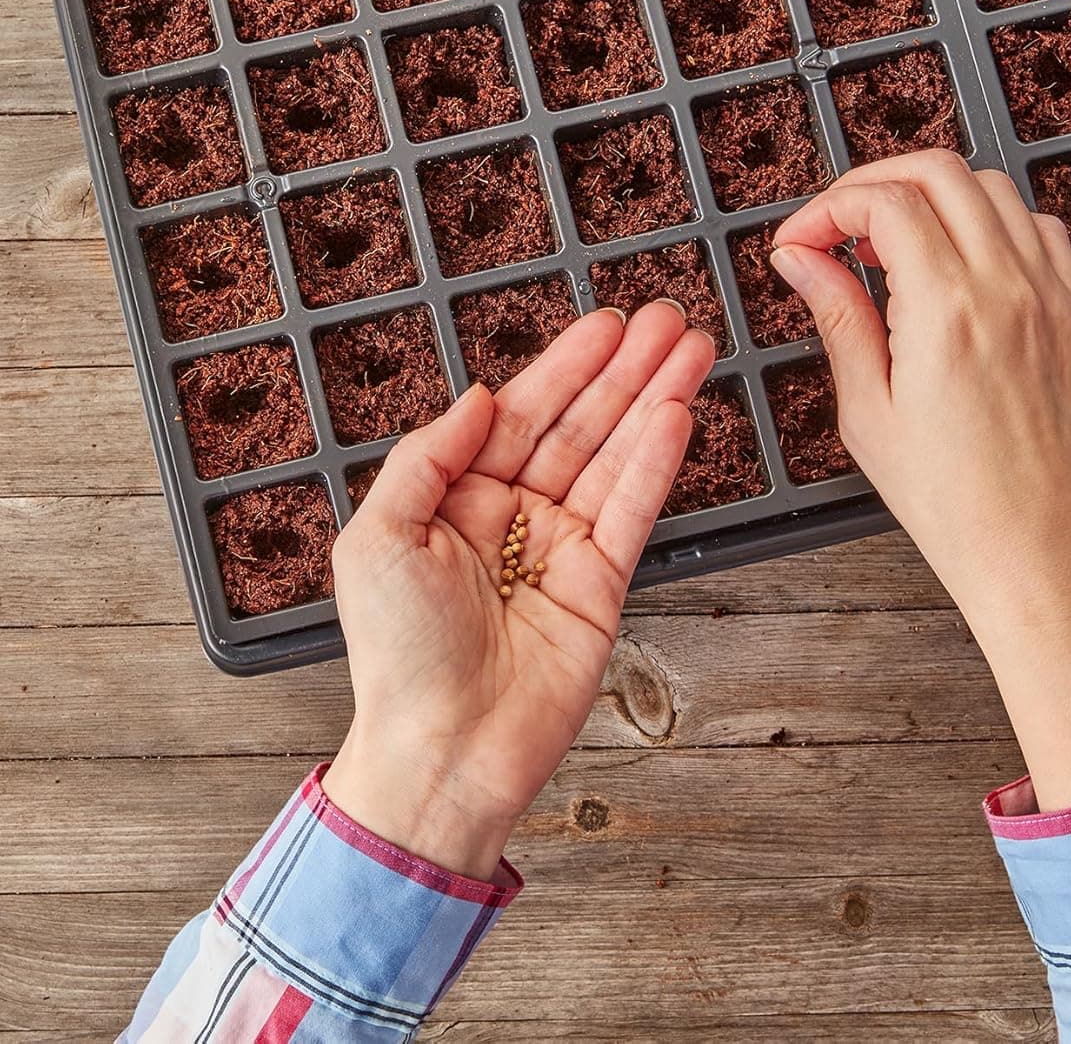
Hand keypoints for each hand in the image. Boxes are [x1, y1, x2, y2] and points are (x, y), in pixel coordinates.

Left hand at [324, 302, 714, 880]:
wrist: (441, 752)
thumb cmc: (396, 657)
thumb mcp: (377, 538)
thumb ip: (427, 457)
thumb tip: (478, 397)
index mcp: (457, 500)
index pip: (520, 414)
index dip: (565, 366)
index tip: (607, 324)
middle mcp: (513, 516)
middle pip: (579, 425)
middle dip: (625, 370)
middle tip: (668, 319)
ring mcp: (562, 549)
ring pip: (615, 456)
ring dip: (654, 400)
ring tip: (692, 348)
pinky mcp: (603, 586)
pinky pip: (633, 510)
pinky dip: (657, 462)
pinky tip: (679, 414)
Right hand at [771, 151, 1070, 806]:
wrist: (1036, 551)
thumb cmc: (950, 501)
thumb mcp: (868, 411)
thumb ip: (837, 316)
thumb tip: (800, 257)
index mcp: (947, 310)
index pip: (884, 202)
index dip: (827, 207)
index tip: (799, 241)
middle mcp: (1006, 287)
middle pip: (938, 171)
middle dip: (873, 182)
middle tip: (836, 226)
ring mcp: (1048, 295)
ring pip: (990, 187)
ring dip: (931, 195)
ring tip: (890, 246)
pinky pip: (1037, 227)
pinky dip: (990, 221)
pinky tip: (957, 262)